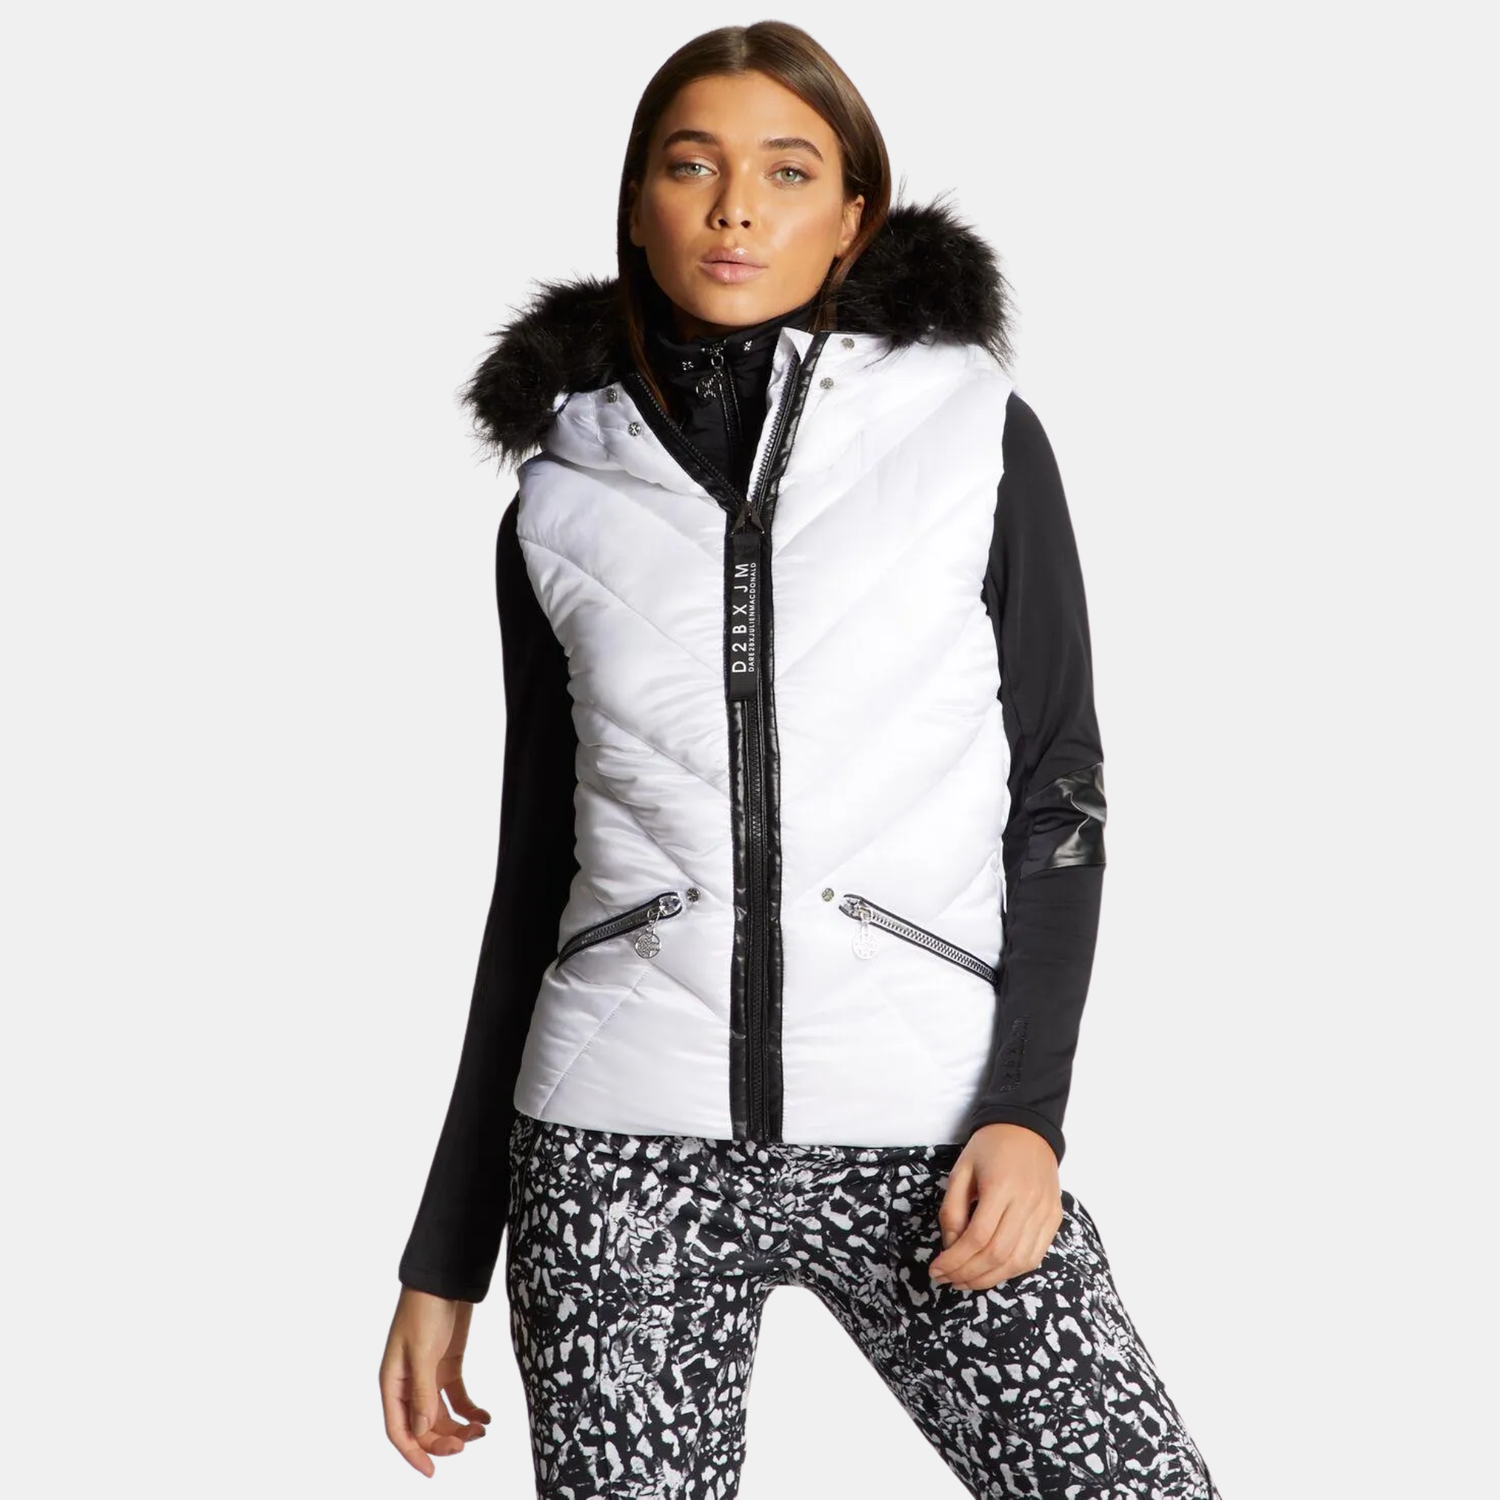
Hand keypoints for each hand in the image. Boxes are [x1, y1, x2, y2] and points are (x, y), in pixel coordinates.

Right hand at [380, 1287, 490, 1475]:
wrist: (446, 1277)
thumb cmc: (425, 1309)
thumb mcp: (423, 1352)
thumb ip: (422, 1392)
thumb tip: (422, 1430)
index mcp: (393, 1382)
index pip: (398, 1429)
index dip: (413, 1453)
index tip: (432, 1472)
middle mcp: (409, 1383)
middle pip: (422, 1426)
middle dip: (442, 1440)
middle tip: (466, 1444)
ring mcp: (429, 1375)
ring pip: (441, 1415)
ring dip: (459, 1428)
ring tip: (480, 1431)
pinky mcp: (448, 1365)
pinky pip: (457, 1397)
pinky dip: (470, 1410)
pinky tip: (484, 1417)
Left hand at [928, 1122, 1063, 1291]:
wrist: (1027, 1128)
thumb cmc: (989, 1147)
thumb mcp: (961, 1170)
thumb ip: (953, 1209)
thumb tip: (951, 1247)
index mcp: (1001, 1187)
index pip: (977, 1237)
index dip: (955, 1260)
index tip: (936, 1270)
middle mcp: (1027, 1203)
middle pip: (997, 1254)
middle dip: (968, 1274)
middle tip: (947, 1280)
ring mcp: (1045, 1213)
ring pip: (1017, 1262)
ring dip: (989, 1279)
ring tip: (965, 1281)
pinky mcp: (1053, 1219)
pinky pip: (1034, 1256)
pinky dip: (1011, 1271)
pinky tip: (992, 1272)